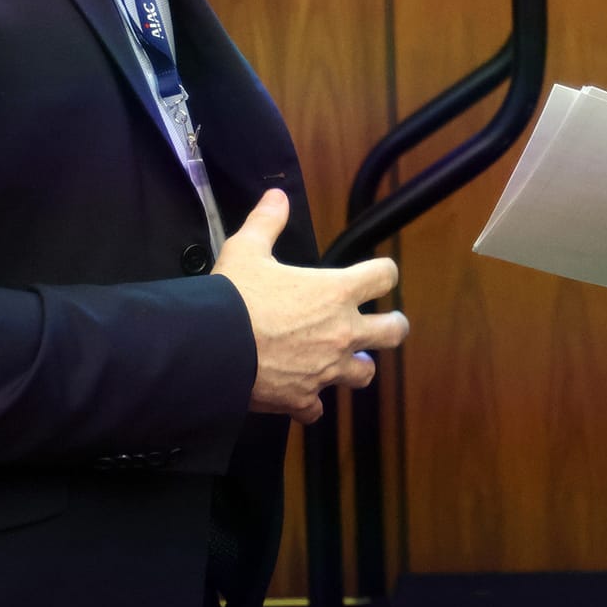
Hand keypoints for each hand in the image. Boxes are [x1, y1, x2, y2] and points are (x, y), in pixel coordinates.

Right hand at [212, 188, 408, 423]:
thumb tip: (276, 197)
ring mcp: (326, 370)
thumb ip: (267, 222)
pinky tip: (301, 396)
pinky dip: (311, 402)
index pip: (383, 277)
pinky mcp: (302, 398)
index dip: (384, 273)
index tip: (379, 275)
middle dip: (392, 326)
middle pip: (393, 332)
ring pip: (364, 374)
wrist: (213, 350)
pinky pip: (317, 408)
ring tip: (349, 362)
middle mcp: (342, 333)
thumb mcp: (247, 249)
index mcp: (336, 292)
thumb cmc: (235, 297)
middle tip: (385, 323)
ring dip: (358, 366)